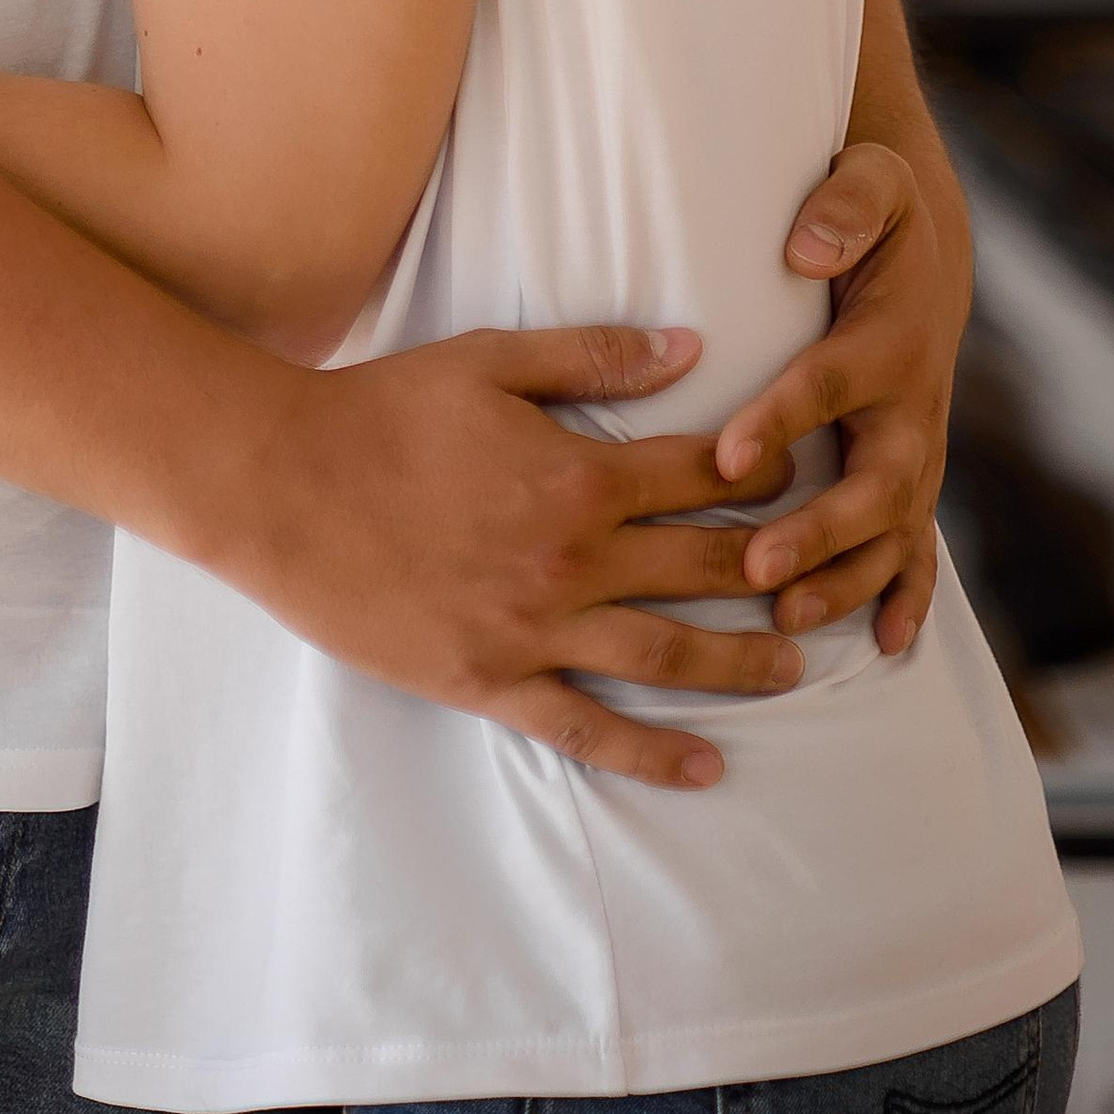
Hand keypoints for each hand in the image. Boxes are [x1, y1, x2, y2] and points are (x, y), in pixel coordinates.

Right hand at [233, 324, 800, 790]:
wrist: (285, 486)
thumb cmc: (384, 411)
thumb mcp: (488, 361)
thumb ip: (593, 357)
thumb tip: (690, 346)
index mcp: (580, 474)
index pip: (703, 474)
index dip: (764, 470)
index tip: (800, 474)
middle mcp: (574, 559)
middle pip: (706, 569)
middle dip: (779, 573)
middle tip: (828, 580)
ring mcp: (537, 629)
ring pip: (669, 656)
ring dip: (742, 664)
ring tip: (795, 670)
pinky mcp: (493, 681)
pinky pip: (589, 728)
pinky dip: (653, 752)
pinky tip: (706, 767)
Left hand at [714, 143, 964, 653]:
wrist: (929, 250)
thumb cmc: (878, 209)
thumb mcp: (869, 180)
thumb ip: (844, 206)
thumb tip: (804, 249)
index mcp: (887, 337)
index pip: (828, 382)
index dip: (781, 420)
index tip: (726, 457)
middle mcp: (911, 405)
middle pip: (873, 481)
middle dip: (818, 530)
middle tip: (755, 565)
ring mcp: (917, 448)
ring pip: (892, 531)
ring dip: (845, 578)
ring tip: (785, 614)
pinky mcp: (915, 474)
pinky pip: (919, 546)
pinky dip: (908, 595)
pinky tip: (884, 644)